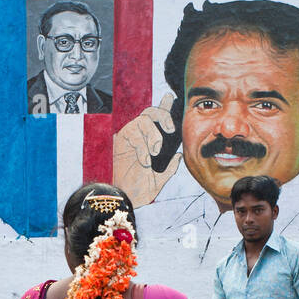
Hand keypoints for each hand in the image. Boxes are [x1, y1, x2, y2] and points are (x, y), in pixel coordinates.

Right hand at [111, 93, 181, 207]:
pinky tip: (145, 160)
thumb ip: (169, 168)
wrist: (123, 200)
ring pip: (143, 119)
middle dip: (163, 116)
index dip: (165, 108)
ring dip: (153, 134)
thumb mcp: (158, 180)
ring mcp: (129, 139)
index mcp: (150, 144)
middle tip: (170, 130)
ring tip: (155, 151)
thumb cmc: (137, 191)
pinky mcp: (120, 142)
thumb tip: (178, 156)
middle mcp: (140, 138)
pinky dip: (142, 145)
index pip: (159, 122)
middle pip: (151, 113)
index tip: (171, 98)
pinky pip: (133, 133)